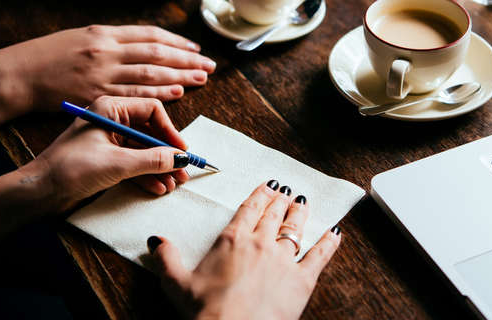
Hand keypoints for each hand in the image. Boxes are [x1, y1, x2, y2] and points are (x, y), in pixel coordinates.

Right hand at [0, 25, 215, 126]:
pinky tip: (176, 94)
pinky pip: (134, 96)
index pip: (150, 35)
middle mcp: (107, 50)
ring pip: (151, 74)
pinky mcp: (97, 96)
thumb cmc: (48, 55)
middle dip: (187, 59)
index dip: (177, 41)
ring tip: (201, 78)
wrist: (18, 74)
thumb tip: (142, 47)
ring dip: (180, 76)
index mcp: (104, 32)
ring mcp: (103, 73)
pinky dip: (157, 94)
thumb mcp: (81, 36)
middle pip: (157, 54)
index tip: (196, 48)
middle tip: (209, 65)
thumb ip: (112, 41)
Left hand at [30, 96, 190, 212]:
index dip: (170, 131)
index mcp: (110, 108)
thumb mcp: (117, 163)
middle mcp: (111, 120)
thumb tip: (180, 158)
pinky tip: (157, 187)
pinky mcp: (105, 158)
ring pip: (143, 150)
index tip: (181, 152)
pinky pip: (133, 162)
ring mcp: (108, 140)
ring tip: (172, 184)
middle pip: (150, 132)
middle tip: (183, 171)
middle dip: (167, 153)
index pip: (152, 110)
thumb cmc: (70, 168)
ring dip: (159, 167)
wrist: (39, 191)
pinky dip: (145, 175)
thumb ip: (152, 160)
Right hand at [149, 181, 341, 319]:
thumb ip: (166, 258)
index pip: (249, 208)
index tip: (267, 185)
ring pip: (295, 228)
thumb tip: (156, 240)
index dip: (259, 194)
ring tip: (304, 202)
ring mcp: (284, 260)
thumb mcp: (176, 284)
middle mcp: (261, 243)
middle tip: (286, 190)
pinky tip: (335, 232)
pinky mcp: (303, 280)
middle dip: (280, 200)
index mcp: (232, 240)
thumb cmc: (205, 312)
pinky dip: (329, 242)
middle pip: (274, 214)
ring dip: (300, 213)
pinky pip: (320, 255)